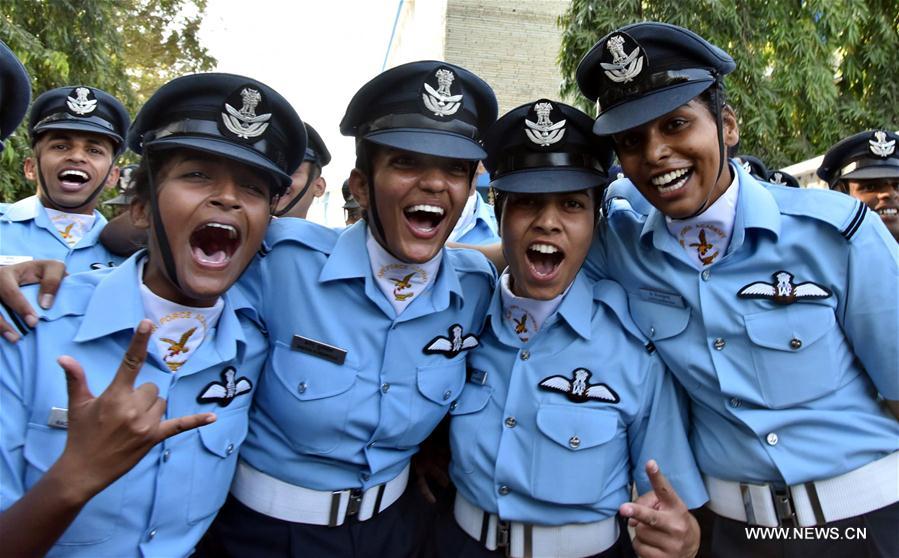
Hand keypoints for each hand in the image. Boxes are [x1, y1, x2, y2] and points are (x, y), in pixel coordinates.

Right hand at [0, 259, 65, 342]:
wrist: (26, 273)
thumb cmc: (40, 271)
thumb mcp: (51, 268)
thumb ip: (52, 280)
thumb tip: (45, 304)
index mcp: (6, 275)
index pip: (10, 292)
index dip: (21, 307)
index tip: (33, 322)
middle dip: (3, 323)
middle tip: (17, 337)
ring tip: (13, 339)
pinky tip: (5, 338)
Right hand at [53, 319, 214, 499]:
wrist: (83, 469)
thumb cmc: (81, 434)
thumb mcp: (78, 405)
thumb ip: (75, 379)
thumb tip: (64, 358)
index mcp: (115, 396)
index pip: (130, 362)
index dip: (139, 342)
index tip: (147, 323)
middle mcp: (133, 408)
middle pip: (151, 387)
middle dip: (139, 396)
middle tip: (122, 412)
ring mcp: (146, 424)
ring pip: (161, 402)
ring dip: (150, 409)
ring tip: (130, 423)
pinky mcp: (155, 438)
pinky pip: (180, 426)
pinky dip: (196, 421)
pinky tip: (213, 418)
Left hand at [620, 460, 699, 557]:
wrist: (691, 548)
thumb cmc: (673, 522)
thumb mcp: (666, 508)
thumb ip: (648, 503)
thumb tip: (631, 518)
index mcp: (677, 508)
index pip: (665, 490)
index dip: (657, 477)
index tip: (650, 464)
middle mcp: (676, 526)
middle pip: (651, 517)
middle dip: (637, 512)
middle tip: (623, 509)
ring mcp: (672, 544)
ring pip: (640, 532)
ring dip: (640, 531)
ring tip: (653, 533)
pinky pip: (639, 547)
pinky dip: (640, 545)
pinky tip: (652, 545)